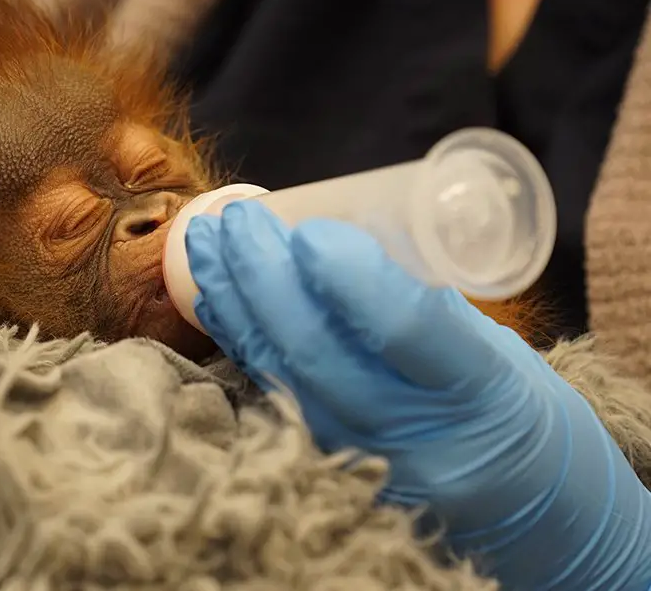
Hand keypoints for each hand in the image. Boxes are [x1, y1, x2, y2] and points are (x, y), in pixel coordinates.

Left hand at [185, 199, 650, 589]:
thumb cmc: (518, 412)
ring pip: (281, 372)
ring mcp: (360, 459)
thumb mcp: (499, 351)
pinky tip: (210, 293)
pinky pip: (270, 392)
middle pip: (319, 351)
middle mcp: (413, 437)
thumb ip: (425, 301)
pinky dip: (236, 336)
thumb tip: (338, 238)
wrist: (531, 516)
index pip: (404, 328)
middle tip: (239, 218)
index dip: (348, 275)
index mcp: (481, 390)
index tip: (311, 227)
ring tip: (203, 239)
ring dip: (233, 299)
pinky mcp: (325, 465)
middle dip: (264, 276)